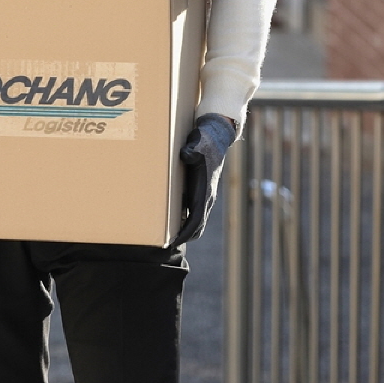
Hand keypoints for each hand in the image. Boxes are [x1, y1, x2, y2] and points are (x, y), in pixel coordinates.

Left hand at [171, 113, 236, 246]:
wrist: (217, 135)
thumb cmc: (205, 140)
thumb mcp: (198, 142)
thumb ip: (192, 150)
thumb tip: (186, 155)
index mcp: (205, 190)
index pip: (196, 219)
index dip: (185, 233)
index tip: (174, 243)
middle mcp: (207, 195)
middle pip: (197, 225)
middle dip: (185, 237)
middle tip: (167, 247)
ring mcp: (205, 193)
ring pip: (197, 219)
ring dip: (186, 230)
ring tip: (168, 239)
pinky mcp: (201, 189)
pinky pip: (194, 210)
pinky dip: (186, 219)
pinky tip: (172, 220)